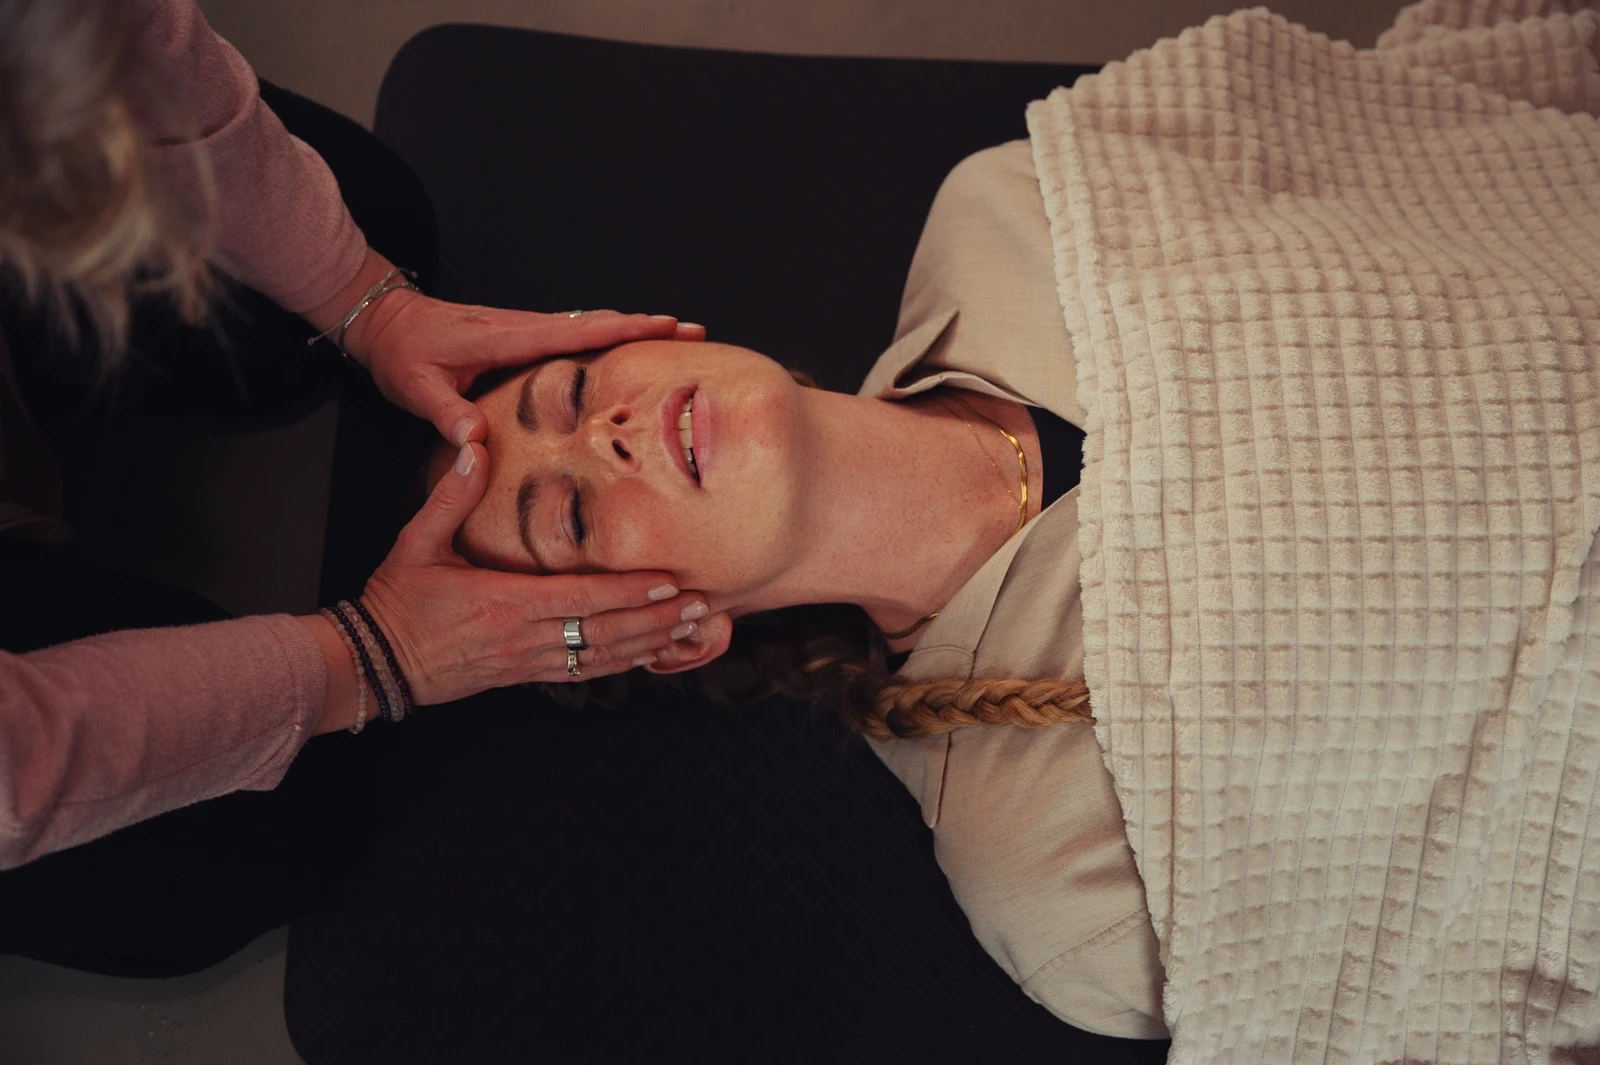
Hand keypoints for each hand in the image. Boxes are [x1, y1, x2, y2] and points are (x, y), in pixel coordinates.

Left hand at [310, 251, 706, 445]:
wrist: (385, 323)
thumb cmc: (402, 354)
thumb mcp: (416, 388)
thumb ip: (447, 416)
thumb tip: (476, 443)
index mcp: (508, 338)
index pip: (578, 331)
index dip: (624, 330)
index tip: (666, 327)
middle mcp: (526, 327)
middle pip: (601, 323)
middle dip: (651, 326)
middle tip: (698, 332)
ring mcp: (528, 330)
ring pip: (593, 327)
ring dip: (637, 330)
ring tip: (681, 340)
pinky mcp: (526, 338)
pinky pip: (579, 335)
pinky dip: (613, 338)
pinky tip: (632, 351)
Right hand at [353, 441, 707, 706]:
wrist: (375, 662)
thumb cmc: (398, 602)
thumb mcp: (416, 543)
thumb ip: (449, 497)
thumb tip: (472, 446)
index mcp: (503, 603)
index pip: (580, 601)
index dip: (627, 593)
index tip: (666, 582)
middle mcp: (523, 638)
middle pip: (604, 634)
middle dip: (656, 621)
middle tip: (700, 605)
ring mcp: (527, 662)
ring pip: (601, 658)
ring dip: (649, 644)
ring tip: (690, 628)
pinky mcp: (525, 675)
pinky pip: (583, 672)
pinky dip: (621, 663)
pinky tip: (650, 653)